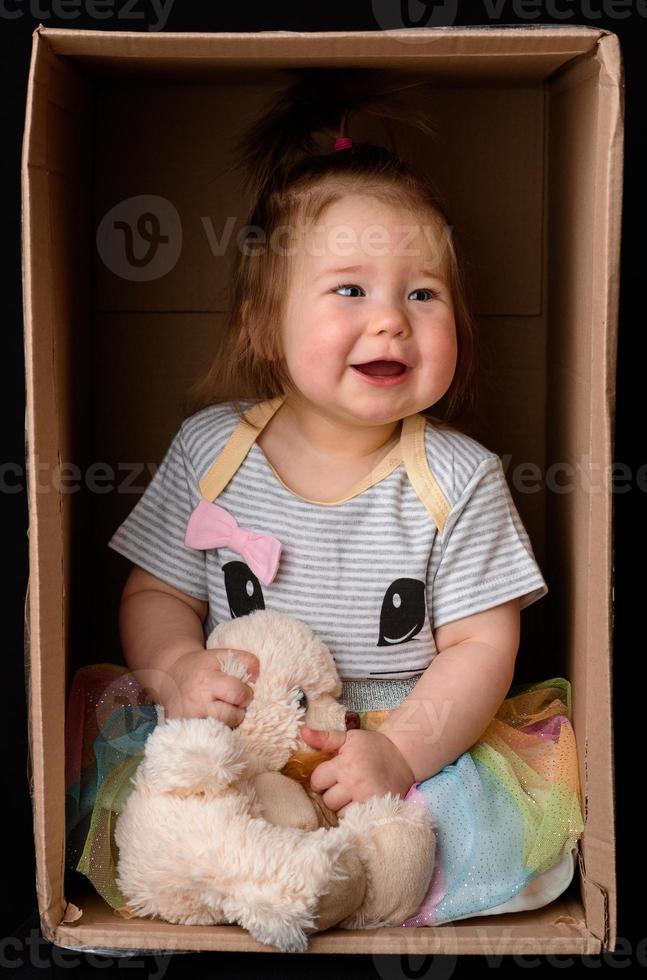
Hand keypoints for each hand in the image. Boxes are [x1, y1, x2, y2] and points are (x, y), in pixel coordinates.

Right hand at [160, 648, 258, 724]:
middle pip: (233, 716)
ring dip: (228, 720)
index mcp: (206, 682)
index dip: (246, 693)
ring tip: (220, 708)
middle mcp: (196, 704)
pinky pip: (211, 738)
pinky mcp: (184, 732)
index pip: (239, 694)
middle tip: (230, 701)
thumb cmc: (201, 667)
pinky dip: (216, 729)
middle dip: (238, 709)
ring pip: (224, 729)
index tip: (240, 690)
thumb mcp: (222, 655)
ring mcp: (189, 721)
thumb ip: (246, 660)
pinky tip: (211, 718)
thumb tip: (257, 677)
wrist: (170, 677)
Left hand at [300, 726, 415, 816]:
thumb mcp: (349, 738)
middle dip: (331, 794)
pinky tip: (358, 805)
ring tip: (351, 796)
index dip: (321, 779)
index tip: (331, 776)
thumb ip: (326, 738)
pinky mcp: (376, 809)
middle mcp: (354, 783)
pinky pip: (354, 820)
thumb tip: (303, 733)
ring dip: (342, 806)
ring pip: (339, 813)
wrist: (403, 757)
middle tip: (342, 786)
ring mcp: (366, 798)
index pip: (317, 780)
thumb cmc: (373, 747)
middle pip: (327, 800)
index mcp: (344, 764)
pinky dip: (354, 815)